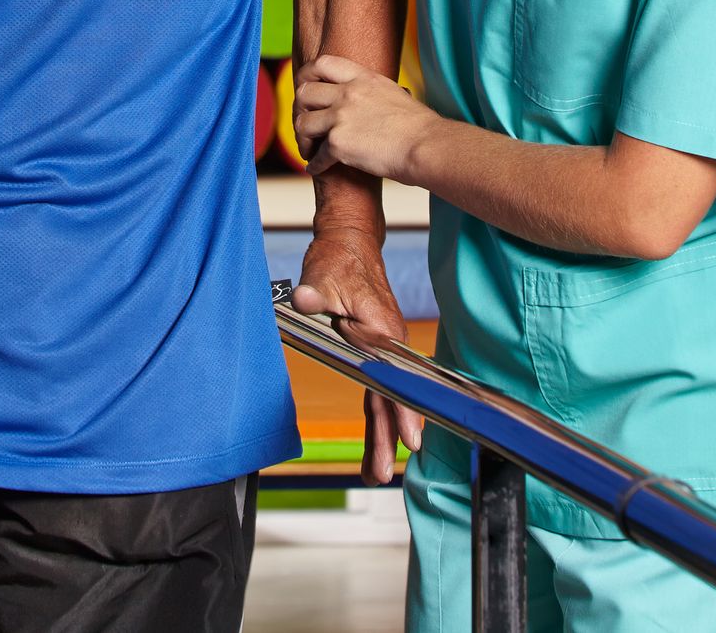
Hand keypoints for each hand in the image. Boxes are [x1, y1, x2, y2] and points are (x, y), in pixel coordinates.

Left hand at [293, 229, 424, 485]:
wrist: (349, 241)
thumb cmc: (340, 257)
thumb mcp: (323, 274)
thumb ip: (315, 291)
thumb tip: (305, 298)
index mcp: (382, 330)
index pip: (396, 379)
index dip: (404, 411)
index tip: (411, 440)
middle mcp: (390, 345)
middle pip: (394, 398)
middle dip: (391, 438)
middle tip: (384, 473)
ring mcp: (383, 350)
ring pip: (387, 399)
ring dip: (384, 435)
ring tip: (377, 471)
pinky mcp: (373, 351)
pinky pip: (378, 391)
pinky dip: (379, 417)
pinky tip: (378, 439)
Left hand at [294, 54, 436, 182]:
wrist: (426, 147)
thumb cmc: (419, 127)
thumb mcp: (396, 94)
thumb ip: (377, 92)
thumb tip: (386, 96)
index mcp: (363, 78)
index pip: (322, 63)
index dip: (307, 74)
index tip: (304, 87)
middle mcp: (348, 94)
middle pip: (304, 93)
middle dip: (299, 110)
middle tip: (305, 124)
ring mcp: (341, 117)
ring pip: (303, 123)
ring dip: (303, 139)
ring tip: (308, 150)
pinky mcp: (338, 143)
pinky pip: (316, 155)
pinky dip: (314, 165)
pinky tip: (316, 169)